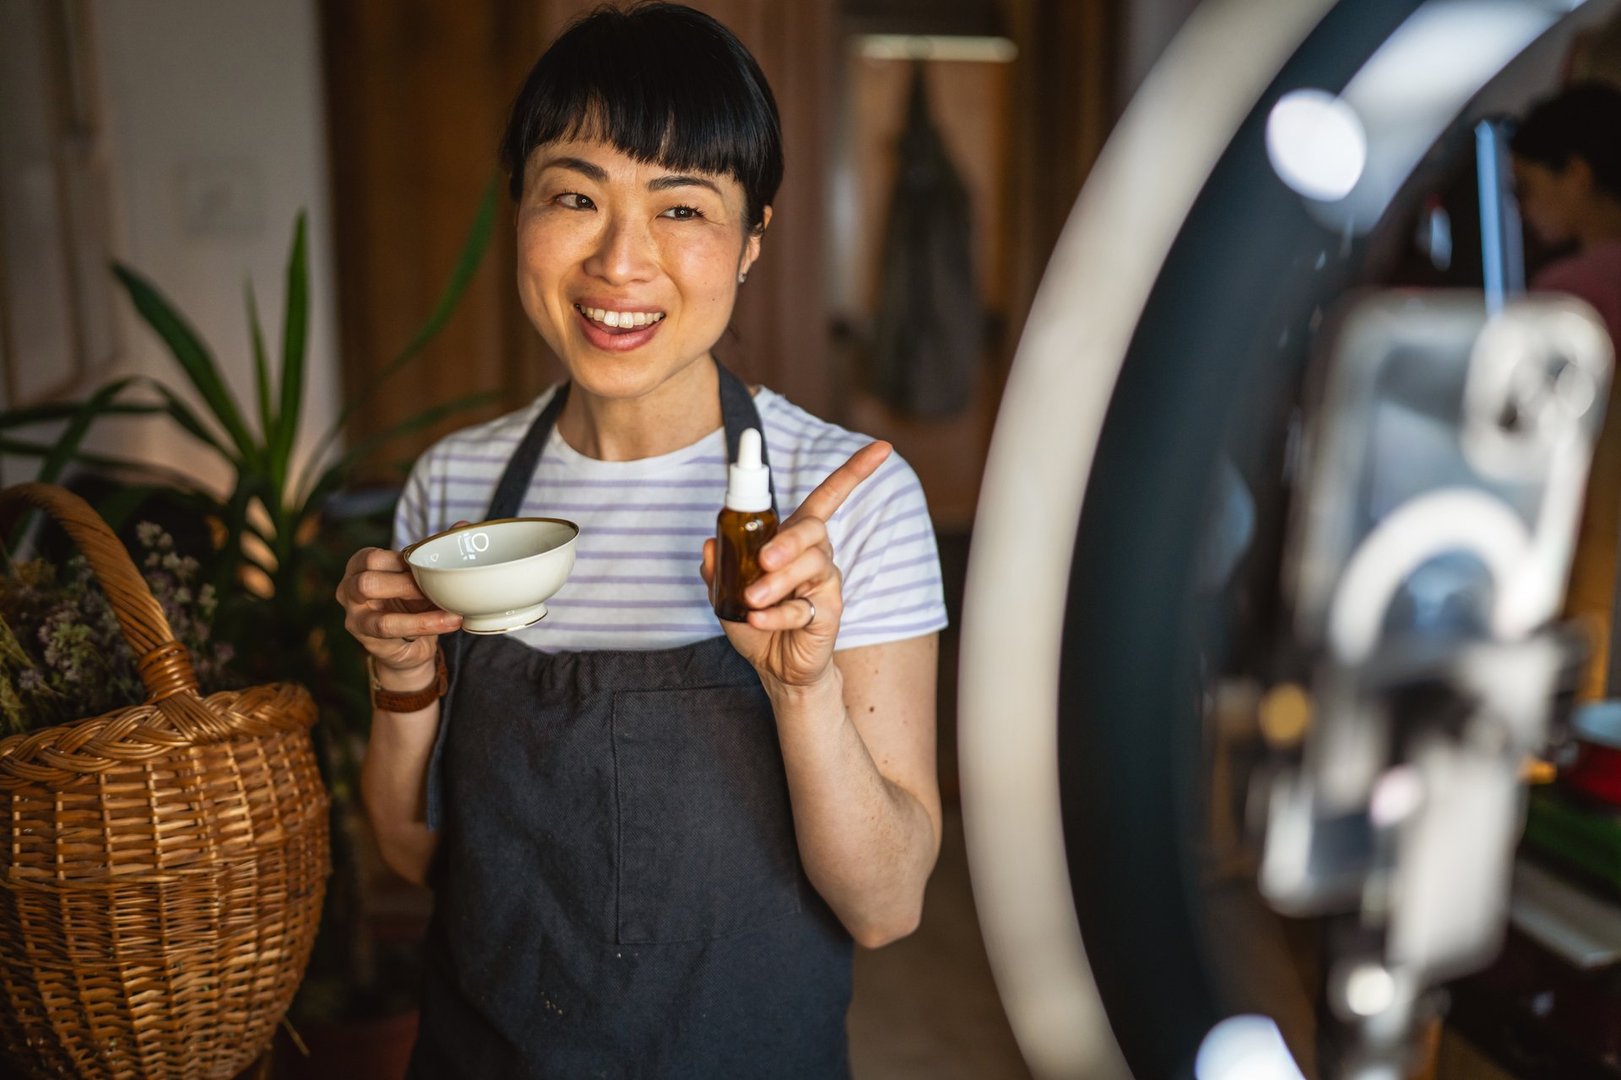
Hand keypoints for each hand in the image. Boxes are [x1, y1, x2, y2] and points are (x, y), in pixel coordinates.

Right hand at [336, 523, 467, 676]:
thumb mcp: (420, 579)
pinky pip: (390, 626)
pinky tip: (451, 621)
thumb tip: (463, 525)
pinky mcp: (366, 636)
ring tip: (448, 606)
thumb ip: (436, 553)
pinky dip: (425, 622)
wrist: (409, 649)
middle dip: (405, 581)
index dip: (403, 560)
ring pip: (371, 597)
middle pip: (368, 577)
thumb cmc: (412, 604)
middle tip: (437, 587)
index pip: (373, 556)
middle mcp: (348, 588)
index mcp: (360, 566)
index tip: (433, 566)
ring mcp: (353, 614)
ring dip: (412, 597)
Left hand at [701, 441, 891, 689]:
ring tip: (752, 601)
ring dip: (777, 582)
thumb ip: (718, 566)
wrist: (774, 668)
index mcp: (795, 539)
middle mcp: (816, 554)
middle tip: (764, 560)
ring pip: (809, 567)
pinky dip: (777, 614)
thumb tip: (710, 543)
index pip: (828, 497)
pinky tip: (758, 619)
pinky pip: (804, 607)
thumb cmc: (756, 621)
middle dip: (788, 541)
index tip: (883, 448)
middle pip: (813, 529)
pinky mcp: (828, 612)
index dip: (854, 472)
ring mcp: (825, 583)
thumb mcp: (725, 592)